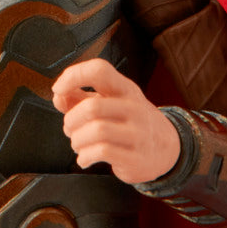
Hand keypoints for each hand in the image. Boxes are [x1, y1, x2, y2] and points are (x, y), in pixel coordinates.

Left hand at [52, 58, 181, 183]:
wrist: (168, 149)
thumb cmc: (129, 122)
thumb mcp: (109, 103)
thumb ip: (79, 98)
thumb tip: (58, 97)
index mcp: (124, 88)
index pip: (99, 70)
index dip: (73, 76)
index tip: (58, 89)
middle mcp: (133, 107)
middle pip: (92, 107)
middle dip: (71, 120)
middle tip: (70, 128)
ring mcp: (138, 132)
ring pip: (96, 131)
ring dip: (77, 140)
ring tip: (78, 144)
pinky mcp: (136, 157)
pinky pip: (102, 152)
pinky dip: (85, 156)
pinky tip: (85, 158)